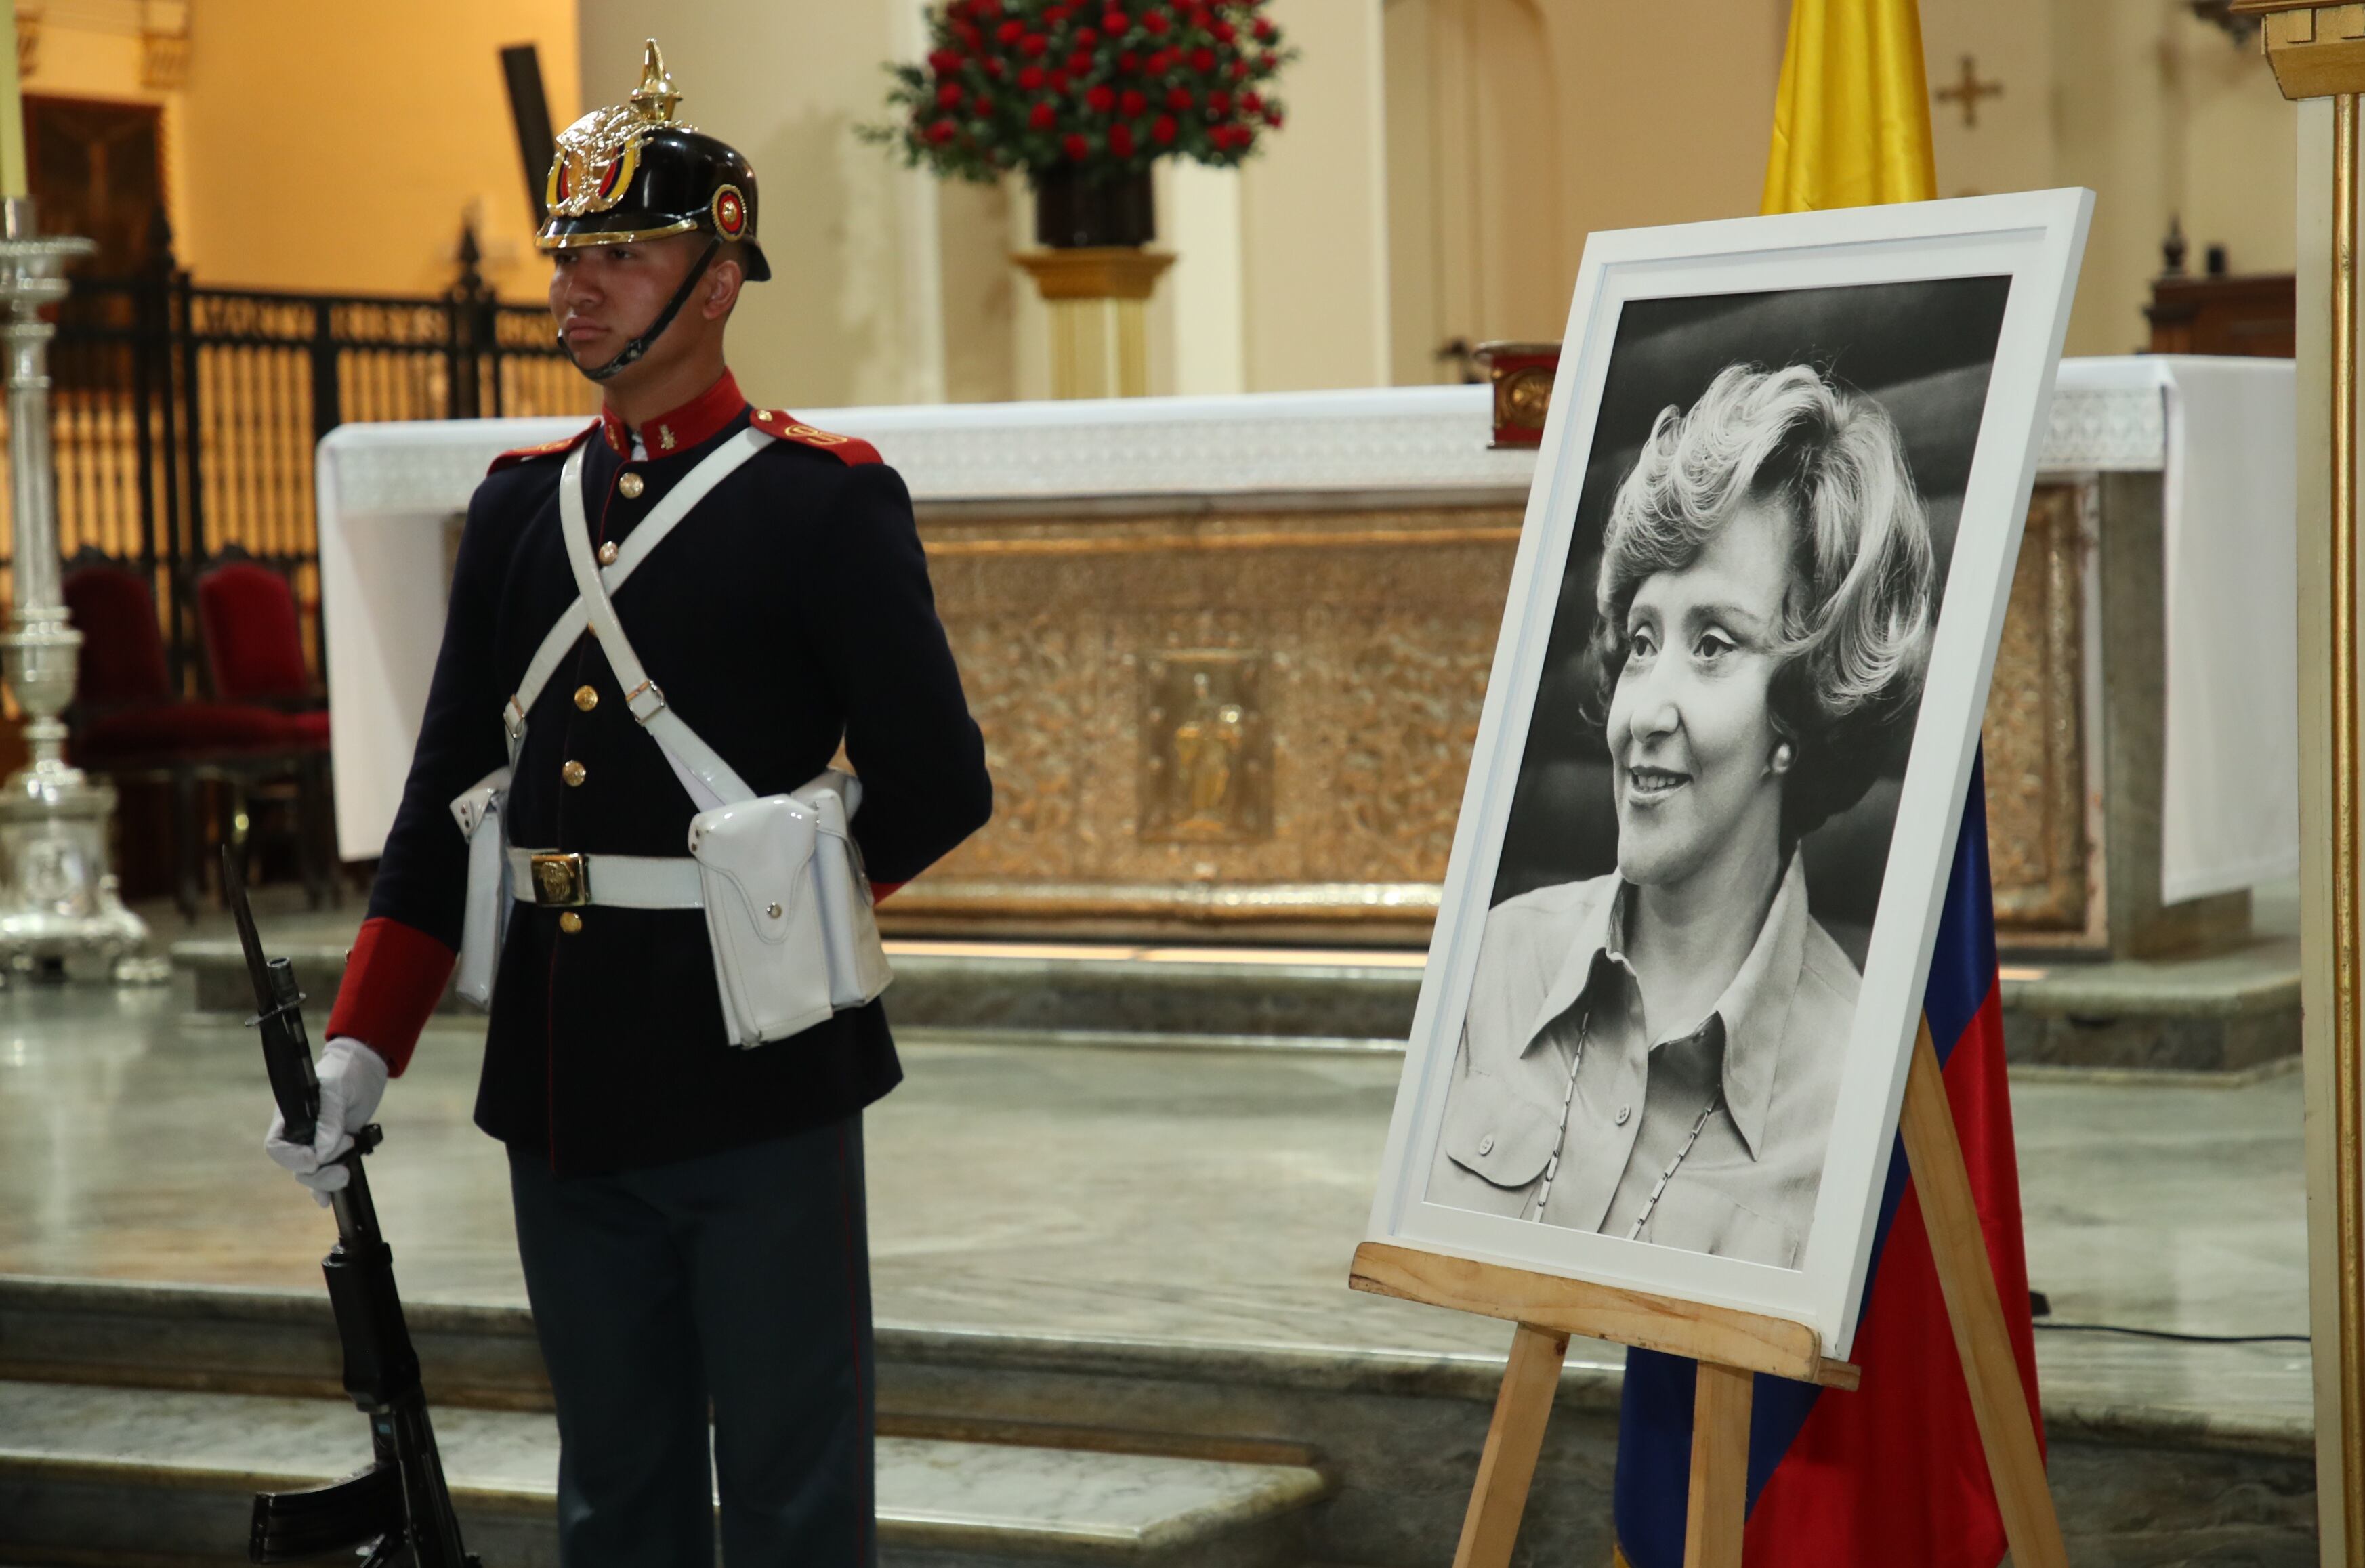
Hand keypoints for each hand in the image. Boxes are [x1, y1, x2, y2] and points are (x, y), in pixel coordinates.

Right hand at [264, 1037, 388, 1207]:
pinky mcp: (334, 1148)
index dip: (292, 1158)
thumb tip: (323, 1151)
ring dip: (328, 1178)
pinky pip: (325, 1171)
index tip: (315, 1160)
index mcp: (290, 1116)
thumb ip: (329, 1118)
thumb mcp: (337, 1089)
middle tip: (343, 1168)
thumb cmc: (345, 1071)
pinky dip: (327, 1187)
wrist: (365, 1069)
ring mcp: (317, 1142)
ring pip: (312, 1173)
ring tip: (349, 1169)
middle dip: (318, 1172)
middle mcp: (300, 1133)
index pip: (277, 1146)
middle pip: (297, 1165)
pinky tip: (328, 1200)